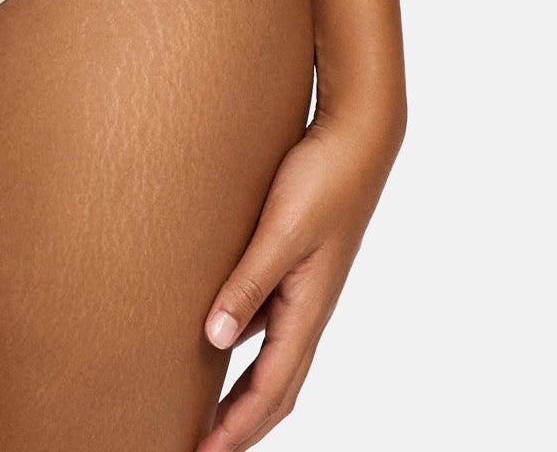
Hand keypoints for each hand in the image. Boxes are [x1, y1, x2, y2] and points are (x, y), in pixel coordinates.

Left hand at [198, 106, 402, 446]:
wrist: (357, 135)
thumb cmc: (322, 179)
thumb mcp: (281, 231)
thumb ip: (248, 283)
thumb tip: (212, 340)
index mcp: (307, 310)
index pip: (271, 391)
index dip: (237, 428)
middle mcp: (307, 309)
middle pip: (276, 389)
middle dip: (241, 426)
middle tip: (199, 450)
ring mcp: (304, 290)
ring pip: (273, 360)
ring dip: (242, 393)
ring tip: (205, 411)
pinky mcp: (296, 264)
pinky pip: (266, 322)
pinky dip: (241, 346)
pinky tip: (213, 339)